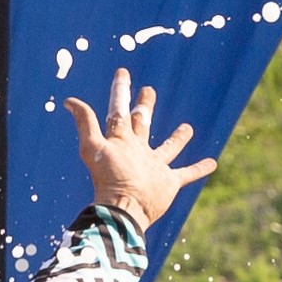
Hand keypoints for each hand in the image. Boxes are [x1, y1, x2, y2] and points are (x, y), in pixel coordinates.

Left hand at [69, 71, 217, 232]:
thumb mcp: (94, 146)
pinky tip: (212, 162)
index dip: (120, 91)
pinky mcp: (168, 182)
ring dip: (177, 138)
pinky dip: (199, 168)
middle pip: (142, 123)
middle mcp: (138, 150)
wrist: (125, 209)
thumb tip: (69, 100)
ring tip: (187, 128)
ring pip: (168, 147)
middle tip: (148, 90)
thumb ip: (86, 122)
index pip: (119, 110)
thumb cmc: (110, 178)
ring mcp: (154, 166)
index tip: (123, 72)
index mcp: (121, 140)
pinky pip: (187, 173)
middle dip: (144, 106)